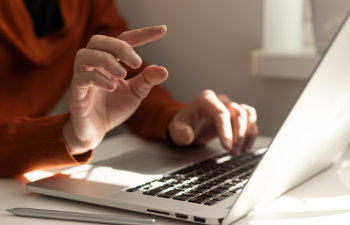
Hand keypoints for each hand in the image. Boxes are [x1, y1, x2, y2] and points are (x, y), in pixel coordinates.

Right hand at [63, 25, 167, 154]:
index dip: (142, 34)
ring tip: (123, 74)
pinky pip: (80, 79)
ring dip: (106, 61)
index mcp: (110, 62)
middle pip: (98, 41)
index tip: (163, 30)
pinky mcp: (76, 94)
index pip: (124, 40)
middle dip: (119, 47)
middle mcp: (94, 65)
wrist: (96, 131)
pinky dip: (97, 79)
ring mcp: (82, 78)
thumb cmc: (112, 109)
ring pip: (84, 55)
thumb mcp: (135, 93)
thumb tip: (164, 70)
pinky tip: (112, 87)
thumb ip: (147, 81)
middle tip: (137, 62)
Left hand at [168, 90, 257, 154]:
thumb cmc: (183, 126)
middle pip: (237, 112)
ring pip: (247, 114)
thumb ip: (181, 132)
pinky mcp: (236, 114)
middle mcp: (219, 100)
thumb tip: (188, 135)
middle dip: (238, 135)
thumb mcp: (177, 130)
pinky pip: (250, 118)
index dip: (226, 130)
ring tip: (241, 150)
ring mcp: (229, 105)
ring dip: (248, 133)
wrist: (188, 125)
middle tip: (234, 152)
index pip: (221, 113)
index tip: (227, 147)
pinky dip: (251, 132)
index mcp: (205, 100)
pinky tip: (246, 146)